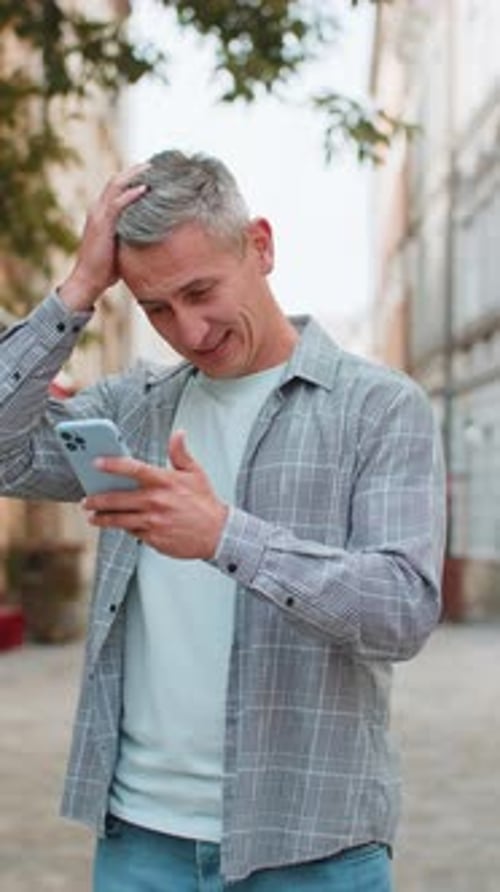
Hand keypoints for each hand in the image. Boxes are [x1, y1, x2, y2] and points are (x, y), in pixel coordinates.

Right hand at [58, 163, 148, 311]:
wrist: (88, 280)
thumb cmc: (106, 268)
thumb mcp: (122, 246)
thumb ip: (132, 235)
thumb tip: (154, 235)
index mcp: (101, 213)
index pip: (117, 188)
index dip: (133, 178)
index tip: (151, 172)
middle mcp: (97, 209)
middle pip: (117, 181)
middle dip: (135, 171)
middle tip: (155, 164)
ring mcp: (98, 215)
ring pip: (116, 186)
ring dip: (134, 175)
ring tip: (152, 168)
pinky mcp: (101, 224)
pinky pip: (117, 204)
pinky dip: (131, 194)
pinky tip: (145, 188)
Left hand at [82, 431, 228, 559]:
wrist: (218, 534)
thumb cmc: (205, 503)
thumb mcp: (195, 474)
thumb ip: (181, 453)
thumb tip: (178, 434)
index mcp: (164, 482)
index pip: (133, 469)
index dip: (112, 464)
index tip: (96, 463)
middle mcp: (156, 501)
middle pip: (117, 499)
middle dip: (96, 500)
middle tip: (86, 500)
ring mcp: (153, 521)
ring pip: (119, 520)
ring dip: (102, 518)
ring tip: (93, 516)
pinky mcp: (154, 539)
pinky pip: (132, 532)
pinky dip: (124, 529)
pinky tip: (118, 526)